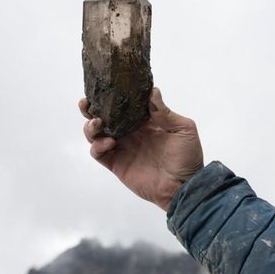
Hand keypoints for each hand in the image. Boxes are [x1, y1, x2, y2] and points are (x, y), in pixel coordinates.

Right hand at [80, 88, 203, 210]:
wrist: (183, 186)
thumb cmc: (188, 157)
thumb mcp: (184, 130)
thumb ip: (165, 113)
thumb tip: (152, 91)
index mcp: (145, 122)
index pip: (124, 105)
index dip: (112, 96)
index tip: (105, 87)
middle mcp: (130, 132)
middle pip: (104, 117)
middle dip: (92, 108)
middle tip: (86, 103)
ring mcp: (122, 148)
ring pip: (96, 133)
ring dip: (91, 126)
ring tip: (97, 122)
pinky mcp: (116, 163)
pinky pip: (98, 152)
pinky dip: (97, 145)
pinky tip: (109, 142)